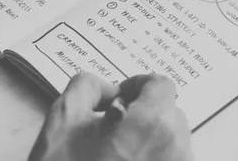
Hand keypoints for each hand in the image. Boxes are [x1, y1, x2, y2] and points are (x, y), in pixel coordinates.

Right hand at [29, 73, 191, 160]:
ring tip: (116, 151)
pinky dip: (152, 157)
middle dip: (144, 111)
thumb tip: (106, 90)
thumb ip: (87, 86)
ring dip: (149, 136)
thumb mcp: (63, 117)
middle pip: (169, 112)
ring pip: (171, 140)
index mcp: (150, 122)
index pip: (162, 84)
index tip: (120, 95)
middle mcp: (173, 147)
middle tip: (112, 124)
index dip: (139, 83)